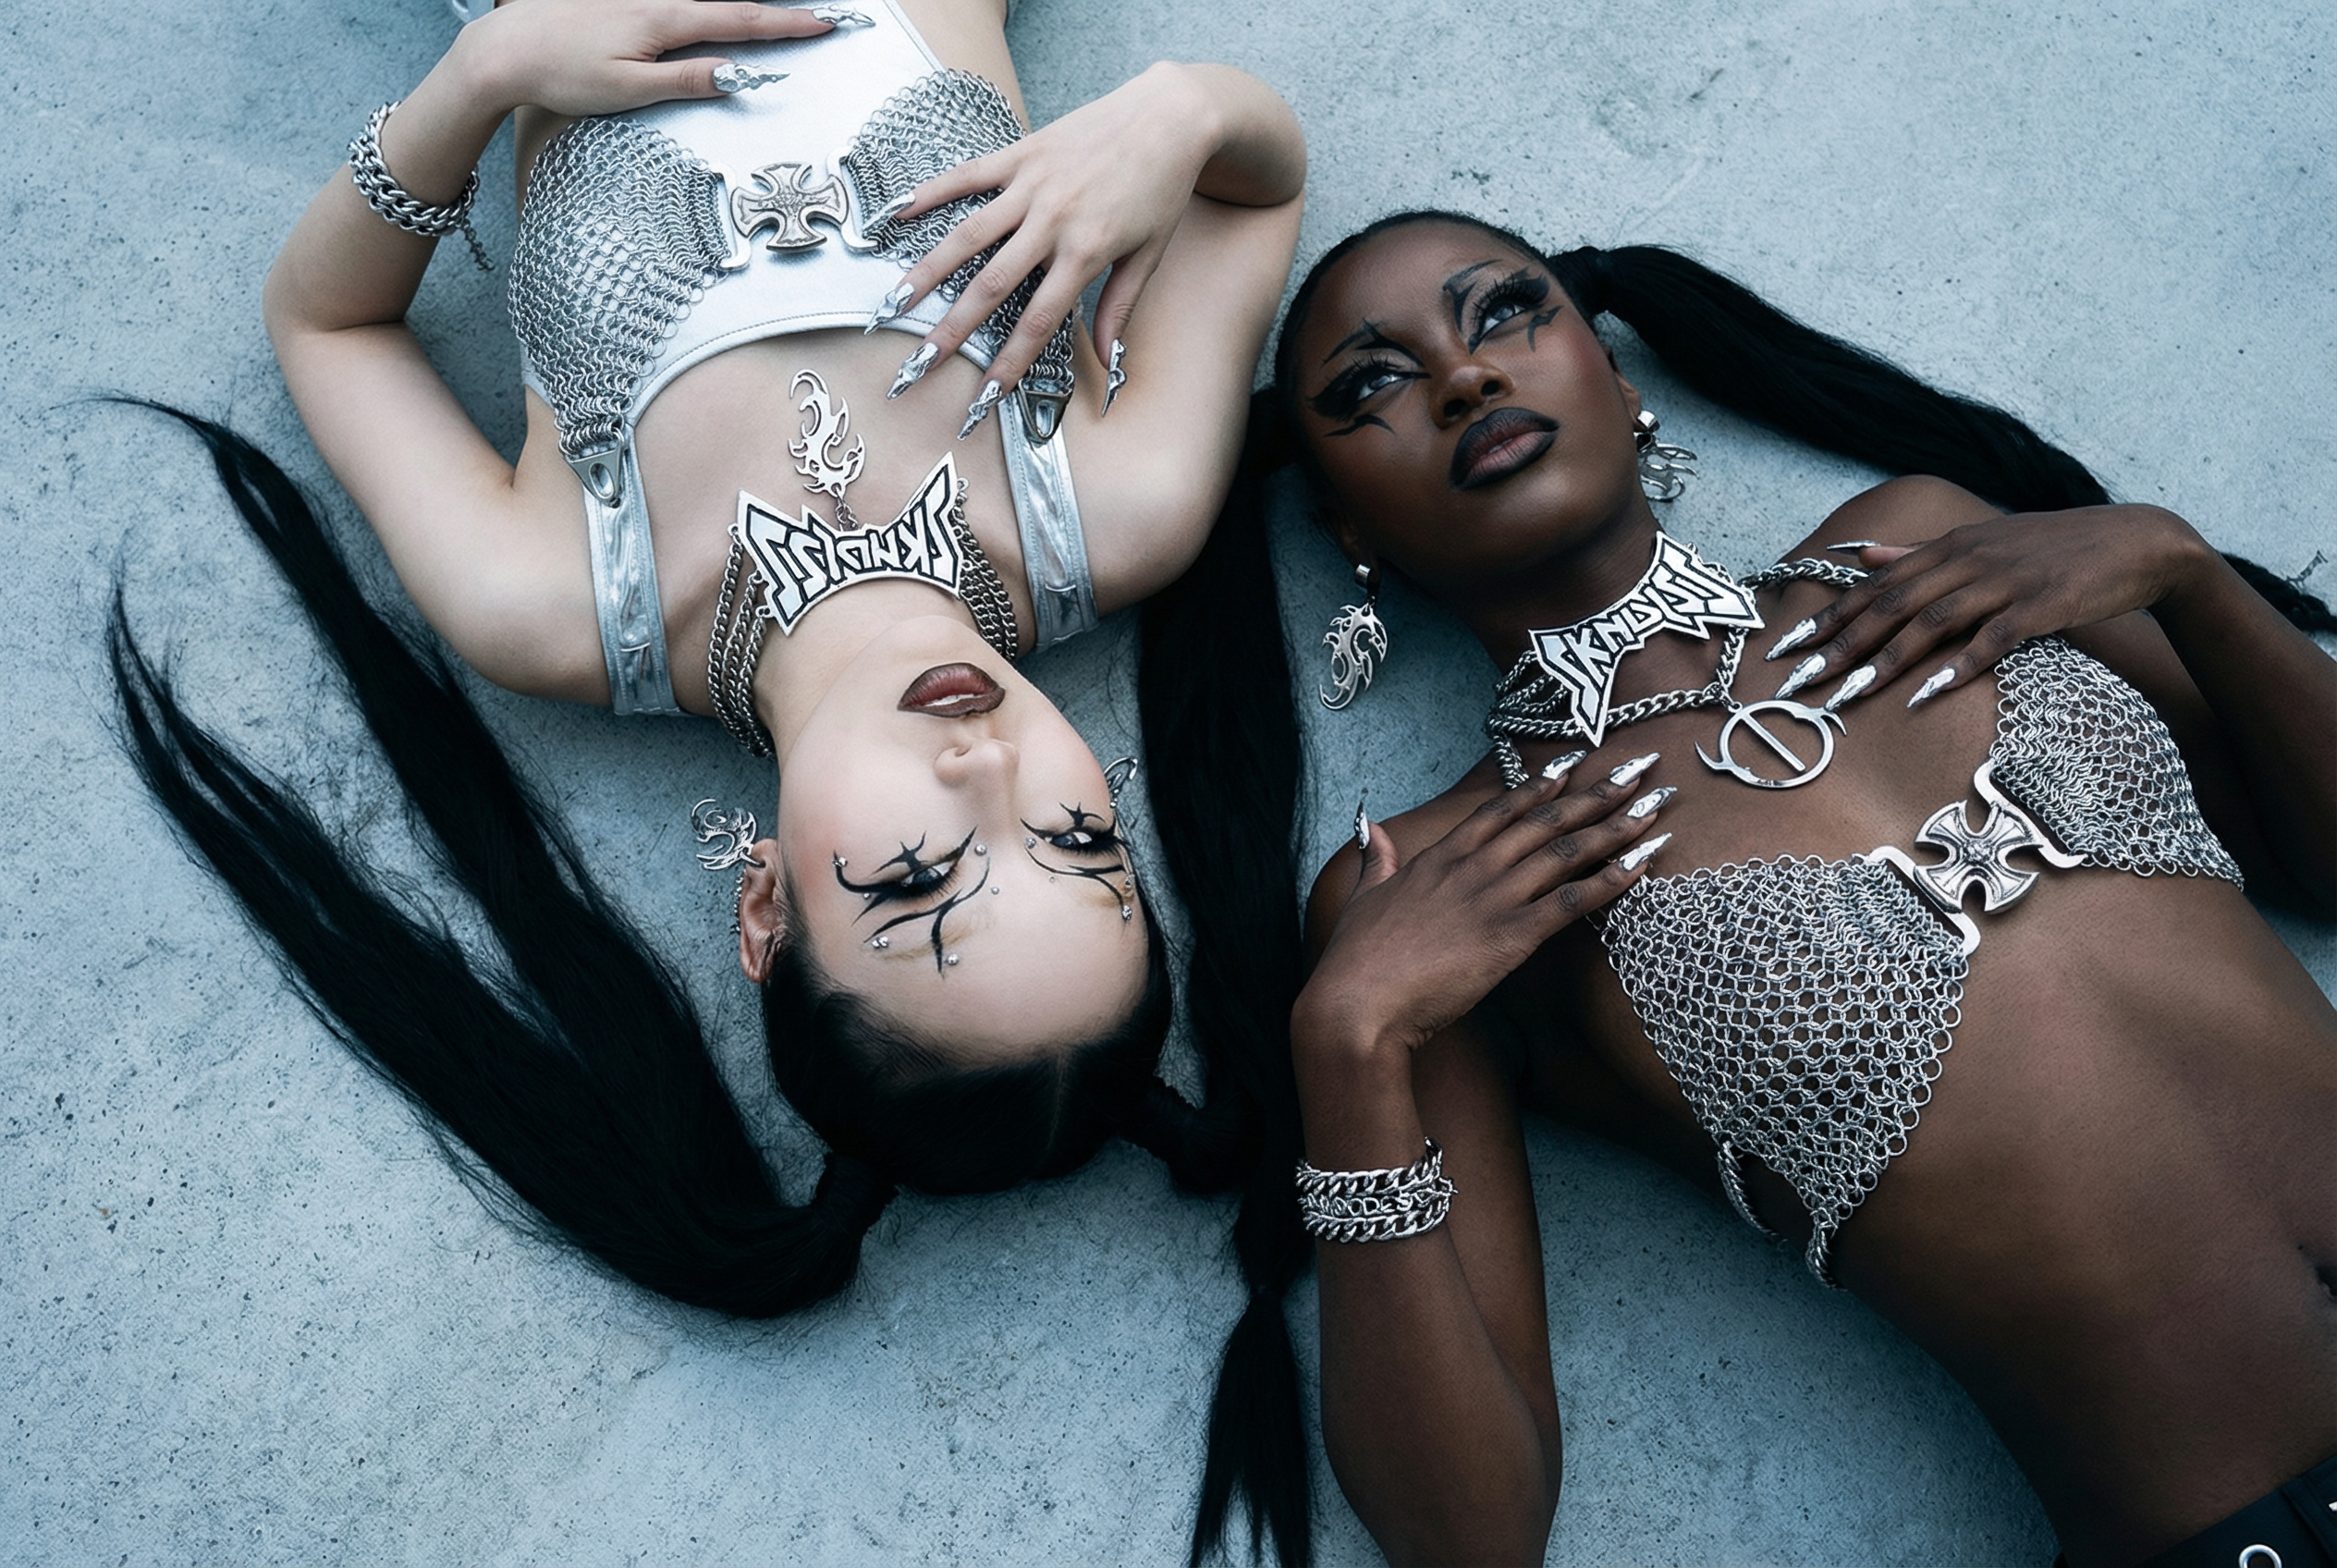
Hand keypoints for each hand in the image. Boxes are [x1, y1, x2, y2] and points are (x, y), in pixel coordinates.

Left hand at [460, 0, 835, 118]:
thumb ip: (686, 80)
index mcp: (663, 20)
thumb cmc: (561, 72)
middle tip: (816, 15)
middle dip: (774, 11)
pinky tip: (714, 12)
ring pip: (701, 0)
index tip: (823, 23)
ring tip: (774, 16)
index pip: (740, 22)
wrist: (504, 49)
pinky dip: (707, 6)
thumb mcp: (629, 89)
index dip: (786, 25)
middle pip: (728, 3)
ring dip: (740, 8)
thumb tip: (737, 75)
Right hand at [884, 63, 1217, 394]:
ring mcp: (1032, 184)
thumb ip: (1119, 308)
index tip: (984, 395)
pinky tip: (896, 215)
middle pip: (993, 285)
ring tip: (894, 302)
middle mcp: (1054, 220)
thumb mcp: (1149, 255)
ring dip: (928, 270)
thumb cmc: (1161, 189)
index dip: (1010, 361)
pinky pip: (967, 175)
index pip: (1039, 320)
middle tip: (920, 361)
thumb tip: (1107, 362)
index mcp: (1087, 252)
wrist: (1168, 117)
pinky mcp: (1021, 152)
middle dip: (954, 327)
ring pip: (969, 234)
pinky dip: (930, 193)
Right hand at [1297, 763, 1666, 1061]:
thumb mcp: (1363, 898)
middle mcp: (1472, 869)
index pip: (1502, 810)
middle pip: (1546, 821)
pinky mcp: (1509, 938)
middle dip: (1597, 792)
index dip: (1543, 784)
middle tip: (1639, 767)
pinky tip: (1643, 864)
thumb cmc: (1355, 960)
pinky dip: (1611, 881)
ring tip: (1655, 805)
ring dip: (1616, 826)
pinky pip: (1572, 903)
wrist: (1355, 1005)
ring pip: (1566, 853)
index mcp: (1439, 858)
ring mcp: (1492, 900)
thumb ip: (1377, 859)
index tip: (1577, 761)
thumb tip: (1372, 829)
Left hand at [1768, 506, 2214, 706]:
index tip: (1786, 649)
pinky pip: (1992, 639)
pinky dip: (1957, 665)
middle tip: (1798, 682)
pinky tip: (1927, 692)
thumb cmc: (2054, 549)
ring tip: (1848, 695)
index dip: (1828, 617)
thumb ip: (1919, 555)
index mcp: (1950, 546)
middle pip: (1891, 605)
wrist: (2138, 542)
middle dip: (1840, 645)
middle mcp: (1969, 559)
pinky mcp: (2041, 605)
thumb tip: (1862, 554)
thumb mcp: (1982, 542)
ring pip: (1931, 622)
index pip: (1875, 585)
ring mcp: (2005, 581)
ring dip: (1886, 661)